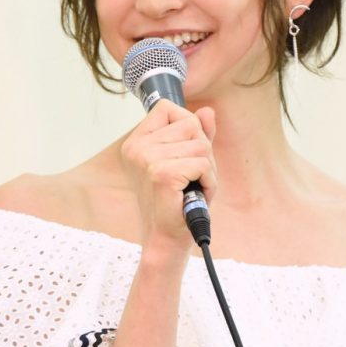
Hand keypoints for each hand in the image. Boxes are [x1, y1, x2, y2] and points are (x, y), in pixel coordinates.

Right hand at [119, 100, 216, 252]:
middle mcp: (137, 148)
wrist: (167, 238)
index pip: (168, 108)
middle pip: (190, 124)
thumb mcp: (188, 160)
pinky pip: (203, 163)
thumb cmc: (177, 201)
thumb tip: (206, 111)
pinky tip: (196, 194)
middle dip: (202, 151)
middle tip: (191, 177)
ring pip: (201, 145)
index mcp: (136, 142)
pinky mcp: (162, 174)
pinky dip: (209, 181)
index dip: (187, 127)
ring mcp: (147, 160)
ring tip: (193, 187)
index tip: (182, 154)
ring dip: (207, 169)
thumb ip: (197, 134)